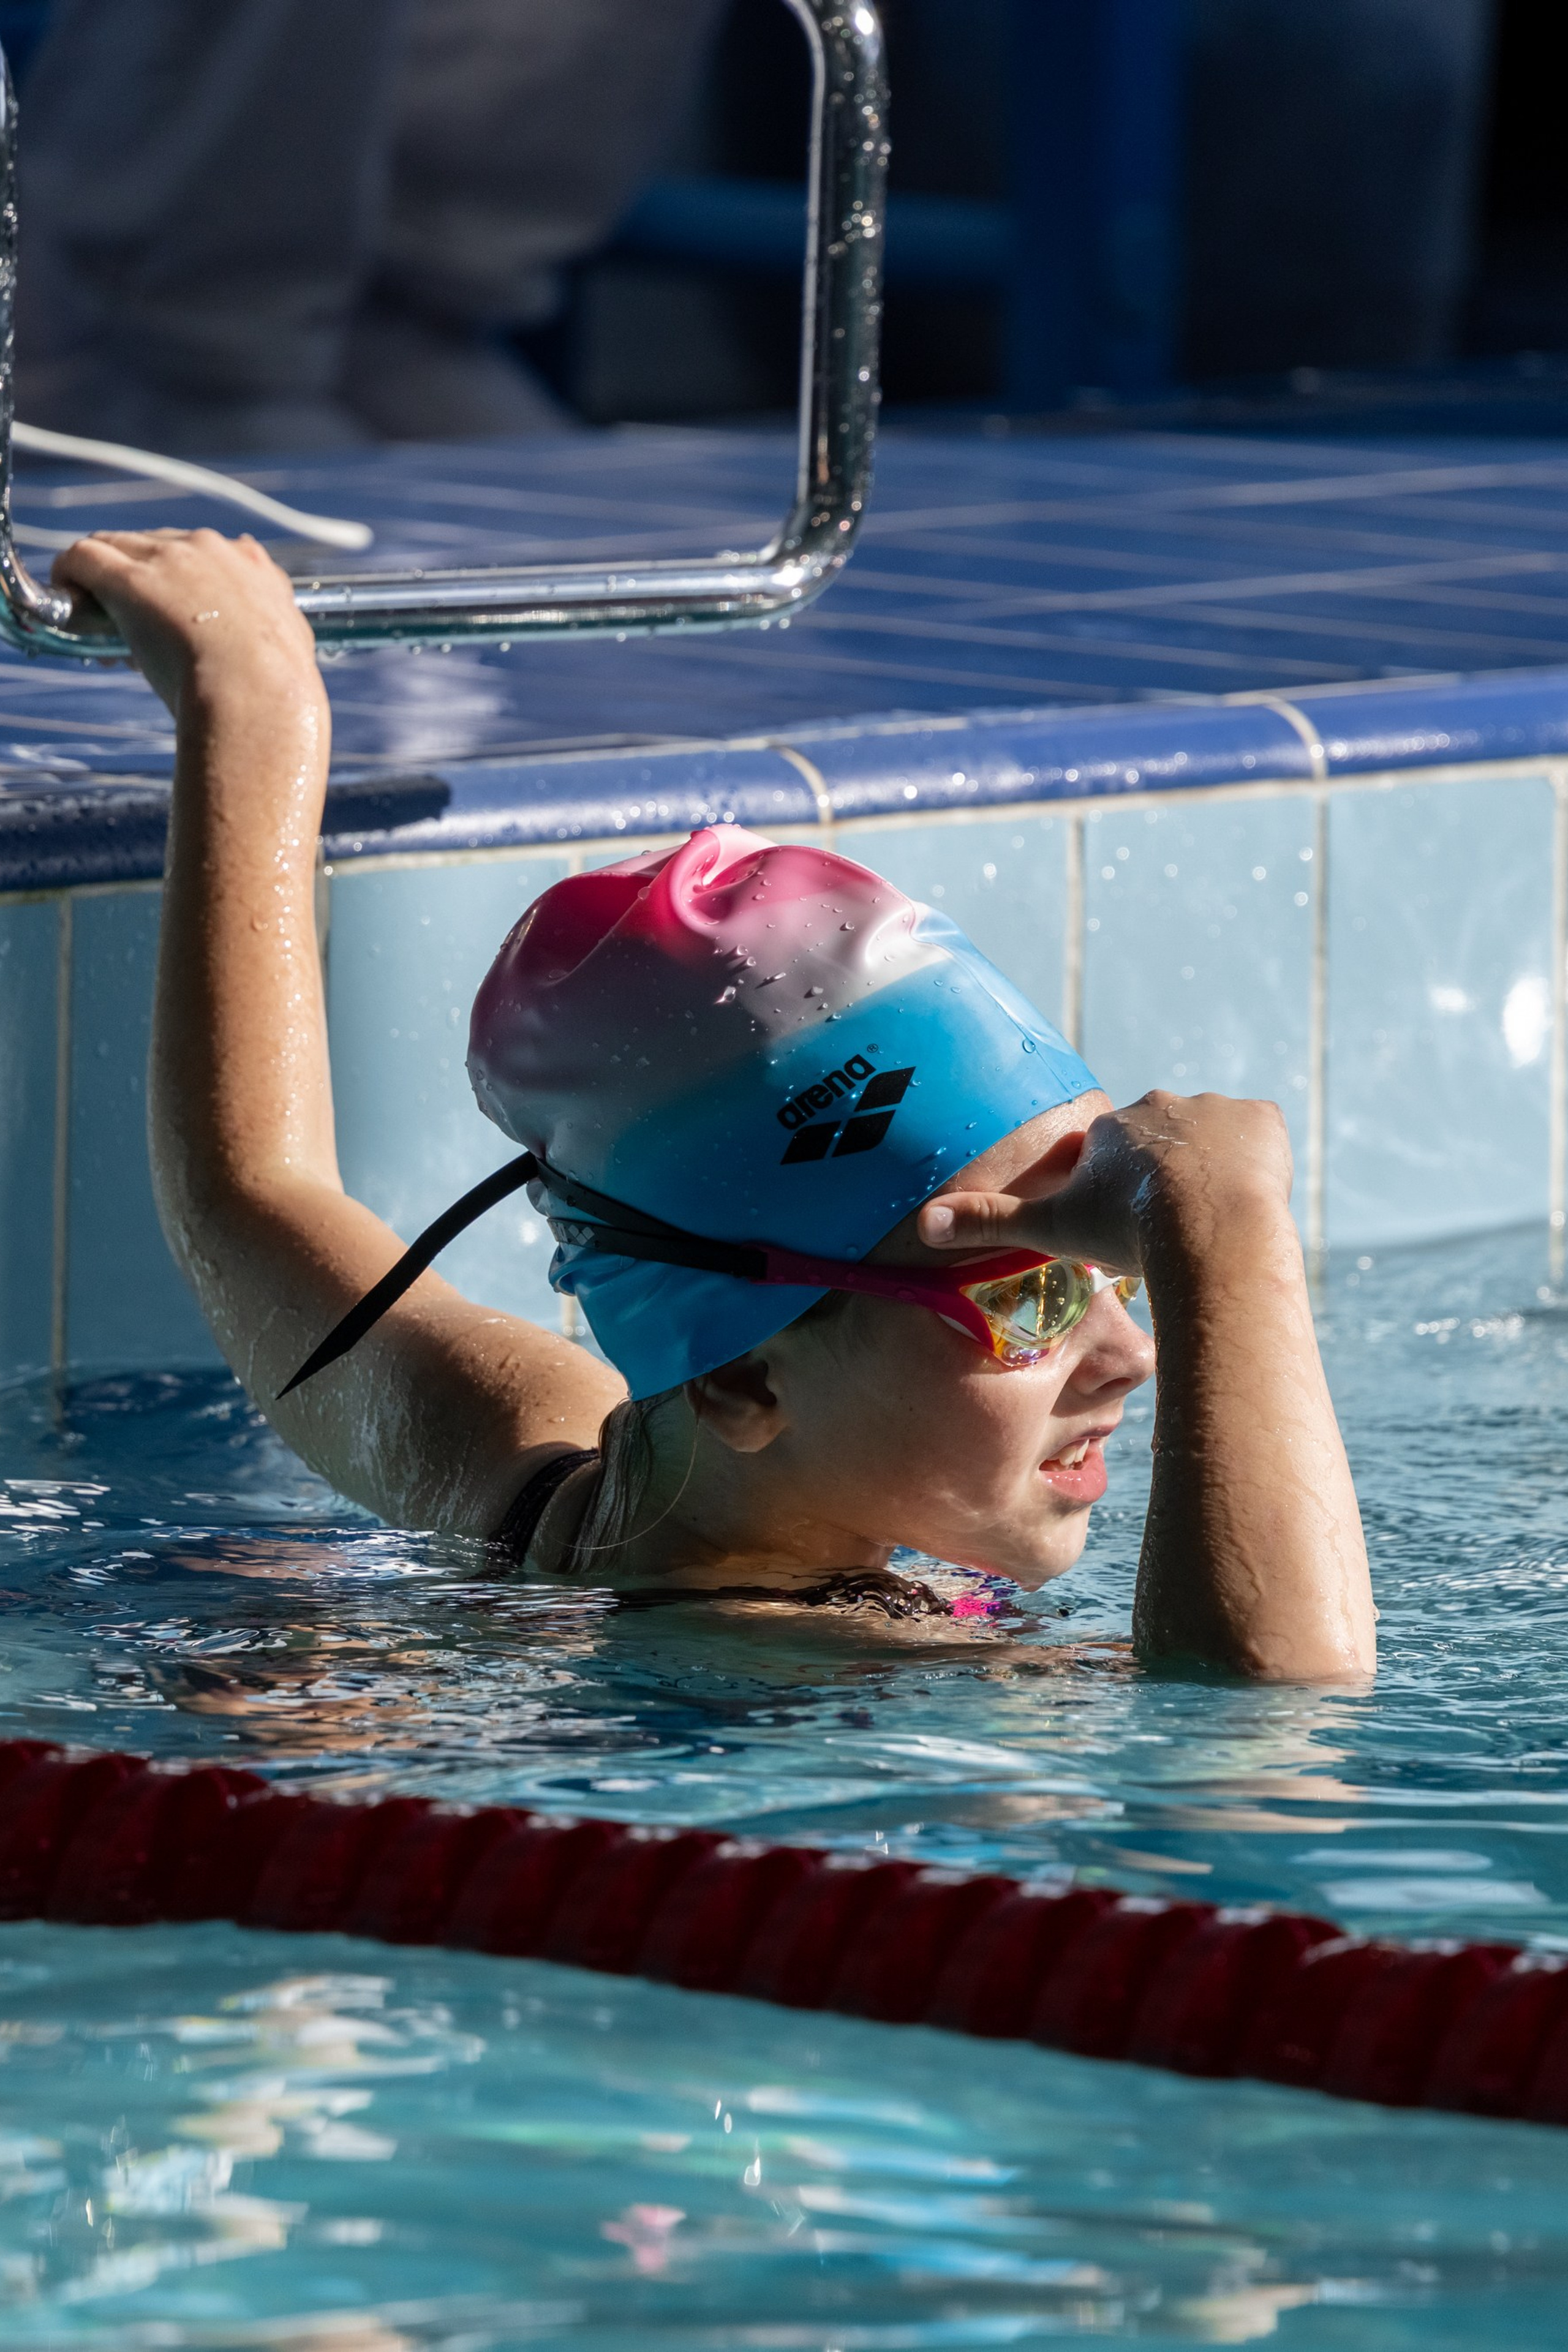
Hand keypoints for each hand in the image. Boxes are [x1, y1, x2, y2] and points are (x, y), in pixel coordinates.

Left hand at [51, 529, 321, 721]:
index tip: (166, 617)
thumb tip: (282, 631)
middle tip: (126, 629)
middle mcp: (209, 549)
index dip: (173, 584)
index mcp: (251, 563)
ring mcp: (167, 560)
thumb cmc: (278, 691)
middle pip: (152, 547)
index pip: (198, 554)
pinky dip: (69, 574)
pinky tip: (66, 601)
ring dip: (101, 580)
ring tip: (94, 622)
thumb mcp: (292, 645)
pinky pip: (83, 557)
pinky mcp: (128, 579)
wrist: (260, 699)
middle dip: (136, 582)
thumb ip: (278, 625)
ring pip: (114, 546)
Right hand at [917, 1090, 1294, 1274]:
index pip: (1111, 1156)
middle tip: (1172, 1231)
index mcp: (1110, 1128)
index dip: (1119, 1194)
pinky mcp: (1262, 1117)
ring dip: (1211, 1171)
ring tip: (1212, 1223)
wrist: (1208, 1230)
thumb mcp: (1050, 1231)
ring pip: (1211, 1139)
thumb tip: (922, 1223)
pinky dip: (1257, 1161)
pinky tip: (1247, 1200)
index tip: (1130, 1229)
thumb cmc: (1126, 1233)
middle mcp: (1159, 1104)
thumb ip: (989, 1223)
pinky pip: (1260, 1133)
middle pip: (1161, 1144)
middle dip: (1165, 1180)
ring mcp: (1214, 1107)